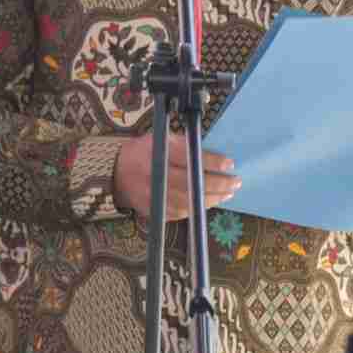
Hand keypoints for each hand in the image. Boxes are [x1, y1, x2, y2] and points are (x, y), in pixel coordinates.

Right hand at [114, 131, 240, 220]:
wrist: (117, 173)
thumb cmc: (144, 152)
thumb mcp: (161, 139)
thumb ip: (184, 145)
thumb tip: (214, 156)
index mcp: (155, 153)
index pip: (188, 158)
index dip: (211, 162)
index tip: (229, 164)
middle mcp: (153, 175)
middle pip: (190, 183)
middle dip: (217, 184)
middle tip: (235, 182)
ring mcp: (152, 195)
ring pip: (187, 202)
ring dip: (211, 199)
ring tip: (227, 193)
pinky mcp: (152, 210)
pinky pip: (179, 213)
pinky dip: (197, 208)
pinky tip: (209, 202)